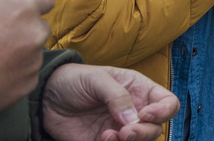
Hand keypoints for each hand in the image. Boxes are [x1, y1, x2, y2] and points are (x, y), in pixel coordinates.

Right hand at [0, 0, 54, 118]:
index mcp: (24, 8)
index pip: (46, 0)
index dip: (35, 5)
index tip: (25, 13)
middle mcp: (35, 33)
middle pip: (40, 28)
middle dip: (26, 31)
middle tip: (2, 39)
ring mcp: (33, 60)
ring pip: (34, 53)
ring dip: (21, 54)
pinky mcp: (28, 84)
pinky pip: (27, 75)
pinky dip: (16, 74)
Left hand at [42, 63, 178, 140]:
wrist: (46, 97)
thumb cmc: (75, 79)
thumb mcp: (97, 79)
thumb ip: (117, 96)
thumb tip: (134, 119)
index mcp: (139, 90)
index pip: (167, 103)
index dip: (163, 111)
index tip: (146, 114)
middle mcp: (134, 112)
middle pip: (156, 129)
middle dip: (144, 132)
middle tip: (127, 131)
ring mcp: (119, 130)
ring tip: (112, 136)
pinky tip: (102, 138)